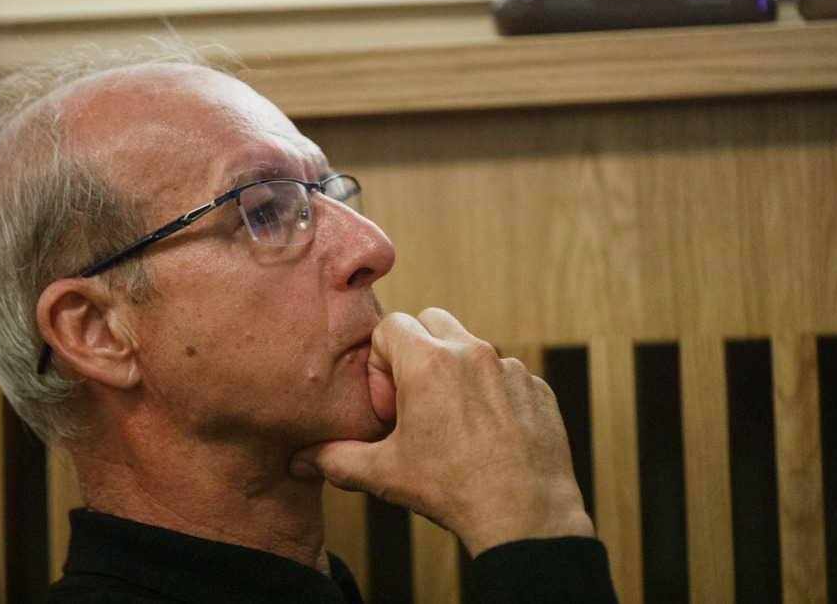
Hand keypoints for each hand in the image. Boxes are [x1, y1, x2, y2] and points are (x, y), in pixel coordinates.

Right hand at [291, 308, 593, 555]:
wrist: (524, 517)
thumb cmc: (451, 490)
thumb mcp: (383, 473)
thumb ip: (335, 458)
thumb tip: (298, 460)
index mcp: (428, 362)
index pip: (391, 324)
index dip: (381, 360)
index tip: (390, 401)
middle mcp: (471, 352)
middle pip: (432, 320)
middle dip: (418, 350)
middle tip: (416, 399)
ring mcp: (509, 368)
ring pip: (471, 348)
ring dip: (456, 372)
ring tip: (453, 423)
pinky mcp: (537, 387)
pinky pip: (506, 375)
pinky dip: (492, 394)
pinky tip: (488, 436)